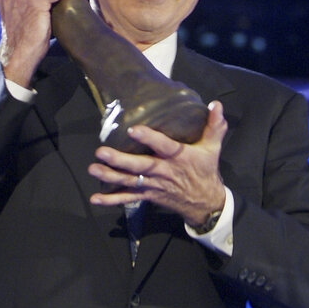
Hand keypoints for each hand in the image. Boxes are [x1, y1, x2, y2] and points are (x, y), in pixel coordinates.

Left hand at [88, 101, 227, 226]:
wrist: (205, 203)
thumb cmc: (205, 170)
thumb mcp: (213, 148)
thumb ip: (214, 126)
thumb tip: (215, 104)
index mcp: (179, 157)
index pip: (164, 146)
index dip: (149, 138)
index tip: (133, 130)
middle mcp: (163, 171)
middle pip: (140, 166)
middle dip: (120, 160)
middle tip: (101, 152)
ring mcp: (153, 185)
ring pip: (130, 181)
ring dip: (110, 176)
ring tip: (93, 168)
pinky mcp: (147, 195)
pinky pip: (128, 198)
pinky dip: (112, 200)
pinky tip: (95, 199)